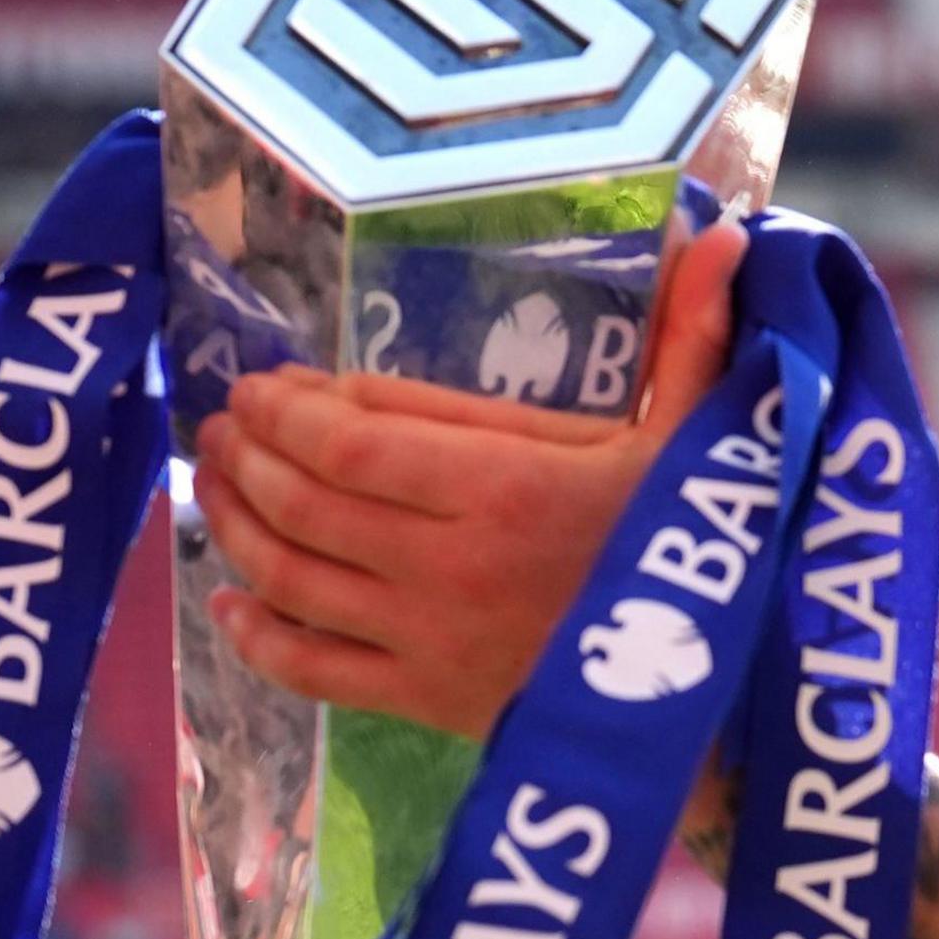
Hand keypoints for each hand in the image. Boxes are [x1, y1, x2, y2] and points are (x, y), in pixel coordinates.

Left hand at [193, 218, 750, 738]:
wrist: (709, 701)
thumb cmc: (696, 555)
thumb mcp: (698, 441)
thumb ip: (691, 338)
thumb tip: (726, 236)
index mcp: (506, 486)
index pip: (354, 444)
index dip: (288, 412)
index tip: (262, 385)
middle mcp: (448, 562)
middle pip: (306, 503)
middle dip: (246, 457)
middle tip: (220, 423)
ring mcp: (428, 639)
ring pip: (293, 577)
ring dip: (235, 524)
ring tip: (212, 482)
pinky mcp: (425, 702)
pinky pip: (313, 669)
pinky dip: (255, 637)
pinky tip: (227, 600)